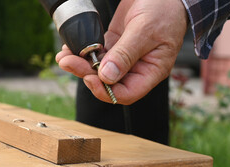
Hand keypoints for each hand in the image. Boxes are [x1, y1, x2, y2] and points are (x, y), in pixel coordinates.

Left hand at [55, 0, 187, 104]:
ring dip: (80, 65)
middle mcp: (137, 68)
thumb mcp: (145, 30)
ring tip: (64, 57)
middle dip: (87, 75)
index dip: (106, 91)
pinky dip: (82, 52)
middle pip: (108, 82)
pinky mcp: (114, 44)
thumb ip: (126, 54)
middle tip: (69, 62)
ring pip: (99, 69)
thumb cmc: (165, 9)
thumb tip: (107, 76)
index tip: (90, 78)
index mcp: (151, 71)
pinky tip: (70, 49)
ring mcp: (124, 56)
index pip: (126, 93)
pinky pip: (96, 54)